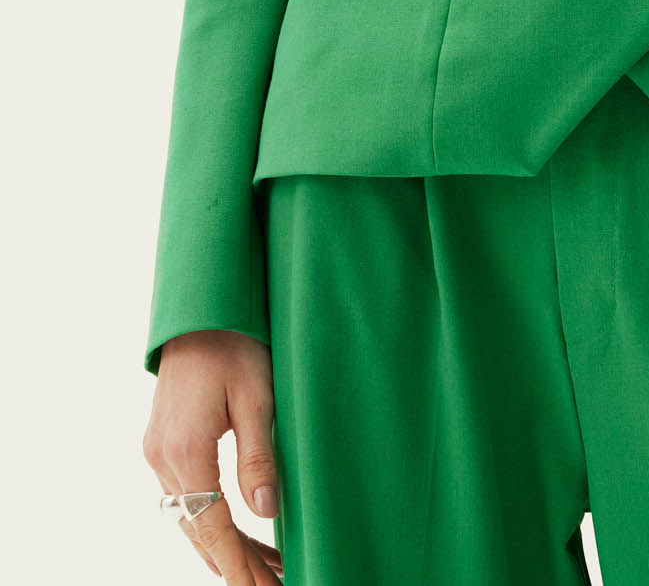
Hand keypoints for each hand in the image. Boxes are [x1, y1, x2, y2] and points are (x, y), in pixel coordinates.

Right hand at [143, 330, 284, 580]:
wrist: (200, 307)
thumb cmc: (236, 341)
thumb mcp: (259, 395)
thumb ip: (259, 455)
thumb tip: (266, 511)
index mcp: (186, 449)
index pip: (212, 526)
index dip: (239, 564)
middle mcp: (162, 456)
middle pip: (197, 529)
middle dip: (235, 564)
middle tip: (275, 583)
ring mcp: (157, 450)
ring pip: (189, 517)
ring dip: (224, 545)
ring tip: (265, 569)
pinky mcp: (163, 441)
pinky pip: (185, 496)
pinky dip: (211, 520)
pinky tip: (237, 533)